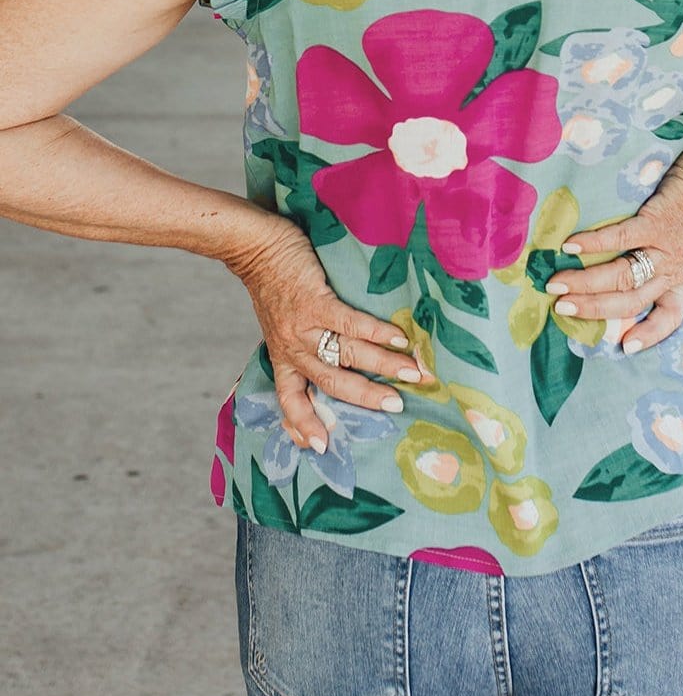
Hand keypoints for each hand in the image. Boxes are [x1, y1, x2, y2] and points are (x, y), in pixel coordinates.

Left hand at [225, 216, 432, 452]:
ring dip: (383, 365)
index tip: (321, 447)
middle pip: (331, 382)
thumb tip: (335, 353)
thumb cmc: (274, 284)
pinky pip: (350, 323)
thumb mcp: (278, 323)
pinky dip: (377, 333)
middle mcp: (293, 348)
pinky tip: (400, 338)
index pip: (289, 399)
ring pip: (347, 355)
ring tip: (413, 372)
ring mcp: (303, 326)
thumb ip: (301, 342)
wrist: (257, 248)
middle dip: (366, 397)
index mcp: (283, 357)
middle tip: (397, 406)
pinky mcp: (315, 301)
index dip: (303, 424)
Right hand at [544, 148, 682, 353]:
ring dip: (585, 282)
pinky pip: (621, 238)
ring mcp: (664, 248)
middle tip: (560, 307)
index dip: (650, 335)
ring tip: (556, 283)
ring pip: (622, 276)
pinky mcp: (656, 222)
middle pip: (629, 301)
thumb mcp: (682, 246)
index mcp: (678, 279)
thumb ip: (657, 261)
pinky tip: (570, 247)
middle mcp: (671, 270)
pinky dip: (593, 244)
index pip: (669, 317)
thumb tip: (614, 270)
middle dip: (592, 308)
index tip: (626, 348)